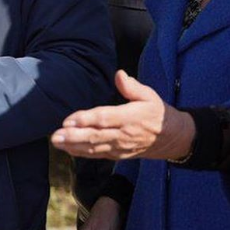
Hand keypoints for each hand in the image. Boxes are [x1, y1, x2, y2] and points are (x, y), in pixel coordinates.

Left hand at [51, 70, 195, 159]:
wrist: (173, 138)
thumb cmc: (157, 113)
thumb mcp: (149, 96)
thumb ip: (132, 87)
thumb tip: (119, 75)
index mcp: (130, 118)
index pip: (104, 119)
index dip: (86, 120)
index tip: (68, 120)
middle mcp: (123, 135)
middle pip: (96, 137)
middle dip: (73, 136)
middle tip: (56, 135)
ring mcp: (120, 147)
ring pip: (95, 148)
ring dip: (74, 146)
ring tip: (57, 142)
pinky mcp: (119, 154)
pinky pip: (98, 155)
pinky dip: (82, 153)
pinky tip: (68, 150)